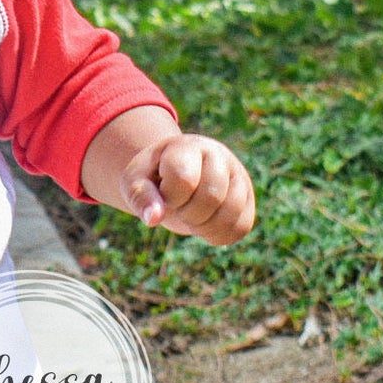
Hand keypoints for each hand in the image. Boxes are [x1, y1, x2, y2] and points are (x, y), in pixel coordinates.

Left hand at [122, 133, 254, 245]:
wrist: (173, 174)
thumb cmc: (151, 177)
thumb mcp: (135, 182)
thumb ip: (140, 197)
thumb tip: (153, 219)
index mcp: (187, 146)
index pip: (184, 178)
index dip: (170, 198)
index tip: (163, 195)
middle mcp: (218, 155)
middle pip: (212, 196)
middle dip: (188, 214)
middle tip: (178, 209)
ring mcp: (237, 175)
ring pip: (232, 213)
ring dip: (204, 228)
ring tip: (190, 218)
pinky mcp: (247, 197)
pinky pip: (242, 227)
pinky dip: (220, 236)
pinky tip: (204, 227)